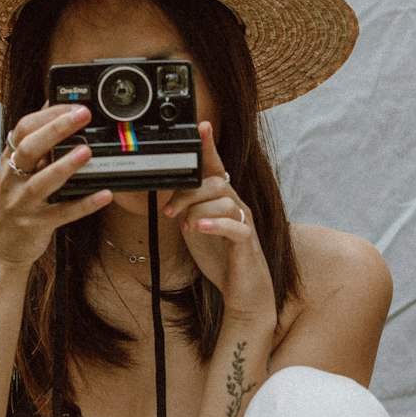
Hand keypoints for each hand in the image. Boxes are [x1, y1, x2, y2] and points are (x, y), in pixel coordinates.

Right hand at [0, 105, 110, 266]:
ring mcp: (23, 203)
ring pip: (42, 182)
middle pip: (29, 148)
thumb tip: (52, 107)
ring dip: (65, 166)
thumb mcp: (17, 171)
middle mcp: (13, 179)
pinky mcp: (36, 225)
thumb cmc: (14, 204)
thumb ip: (35, 144)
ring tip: (87, 151)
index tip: (72, 105)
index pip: (23, 129)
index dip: (47, 114)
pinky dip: (84, 204)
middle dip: (55, 129)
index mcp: (10, 161)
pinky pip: (61, 213)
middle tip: (82, 115)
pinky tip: (104, 195)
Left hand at [164, 124, 276, 325]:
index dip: (209, 146)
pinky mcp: (247, 242)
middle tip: (170, 212)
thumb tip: (169, 193)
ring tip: (186, 226)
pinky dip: (214, 224)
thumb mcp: (197, 227)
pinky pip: (234, 226)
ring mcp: (244, 222)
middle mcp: (236, 206)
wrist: (243, 290)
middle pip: (215, 183)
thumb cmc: (221, 258)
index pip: (216, 167)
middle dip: (188, 193)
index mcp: (223, 200)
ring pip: (224, 201)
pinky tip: (199, 228)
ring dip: (198, 211)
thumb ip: (188, 208)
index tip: (202, 126)